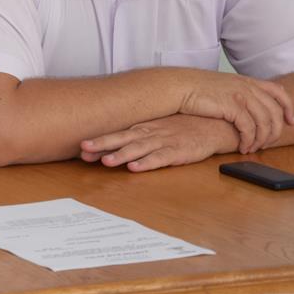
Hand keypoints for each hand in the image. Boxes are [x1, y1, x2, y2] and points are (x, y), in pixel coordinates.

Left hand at [79, 114, 239, 171]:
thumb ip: (137, 136)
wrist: (213, 125)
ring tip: (106, 161)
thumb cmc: (182, 127)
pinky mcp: (178, 151)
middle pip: (122, 139)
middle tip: (84, 150)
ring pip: (139, 149)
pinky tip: (136, 168)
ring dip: (122, 155)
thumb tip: (112, 146)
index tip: (80, 148)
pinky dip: (148, 163)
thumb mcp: (157, 127)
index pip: (117, 134)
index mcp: (143, 128)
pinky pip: (161, 158)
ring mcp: (164, 141)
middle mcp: (150, 133)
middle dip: (102, 144)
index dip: (99, 141)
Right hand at [175, 71, 293, 153]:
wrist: (179, 86)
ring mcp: (240, 96)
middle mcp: (247, 87)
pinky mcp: (232, 107)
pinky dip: (249, 141)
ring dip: (262, 139)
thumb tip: (249, 108)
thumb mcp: (223, 86)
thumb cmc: (196, 89)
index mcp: (247, 80)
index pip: (278, 92)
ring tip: (253, 148)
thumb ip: (239, 93)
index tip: (291, 121)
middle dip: (276, 130)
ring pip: (264, 122)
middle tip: (270, 143)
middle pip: (275, 111)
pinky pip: (249, 129)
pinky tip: (243, 147)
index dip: (289, 107)